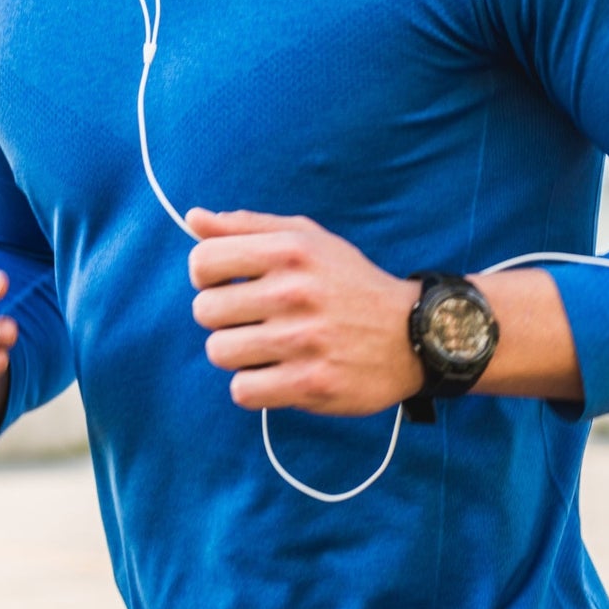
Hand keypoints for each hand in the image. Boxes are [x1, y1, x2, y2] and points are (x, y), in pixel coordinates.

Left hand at [186, 209, 422, 416]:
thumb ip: (246, 226)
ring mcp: (302, 341)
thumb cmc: (348, 282)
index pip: (202, 261)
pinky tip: (275, 372)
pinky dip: (253, 385)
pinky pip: (243, 390)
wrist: (415, 333)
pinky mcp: (311, 384)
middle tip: (250, 318)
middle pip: (204, 311)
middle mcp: (293, 293)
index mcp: (288, 251)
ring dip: (235, 352)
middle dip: (221, 316)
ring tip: (263, 346)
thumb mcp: (306, 238)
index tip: (226, 282)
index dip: (206, 274)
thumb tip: (193, 219)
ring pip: (219, 352)